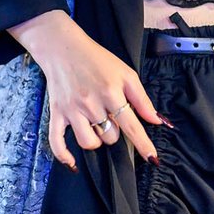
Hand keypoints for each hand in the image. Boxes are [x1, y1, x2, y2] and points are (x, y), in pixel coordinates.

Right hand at [7, 10, 165, 170]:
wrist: (64, 48)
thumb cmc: (97, 60)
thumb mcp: (126, 73)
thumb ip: (142, 99)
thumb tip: (157, 120)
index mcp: (111, 93)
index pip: (131, 126)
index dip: (143, 144)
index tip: (152, 159)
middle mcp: (91, 104)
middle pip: (110, 137)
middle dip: (115, 131)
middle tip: (110, 116)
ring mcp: (72, 110)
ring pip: (89, 143)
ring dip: (97, 140)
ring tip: (96, 126)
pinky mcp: (57, 113)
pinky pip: (57, 142)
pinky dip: (64, 156)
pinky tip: (73, 165)